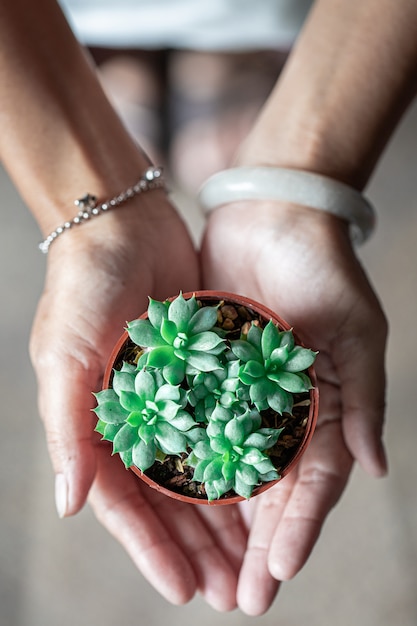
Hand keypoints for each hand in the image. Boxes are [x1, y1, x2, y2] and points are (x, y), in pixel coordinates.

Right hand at [30, 191, 247, 609]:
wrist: (122, 225)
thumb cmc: (82, 287)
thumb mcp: (64, 355)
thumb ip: (68, 428)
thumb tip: (72, 505)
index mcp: (95, 426)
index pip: (123, 503)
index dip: (151, 548)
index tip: (183, 590)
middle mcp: (135, 420)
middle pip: (168, 499)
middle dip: (196, 546)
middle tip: (230, 591)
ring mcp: (171, 399)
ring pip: (201, 472)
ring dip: (224, 516)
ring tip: (253, 559)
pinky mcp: (201, 374)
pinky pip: (223, 426)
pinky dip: (241, 460)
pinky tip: (265, 490)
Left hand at [201, 200, 387, 614]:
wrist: (271, 217)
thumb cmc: (321, 269)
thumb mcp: (356, 332)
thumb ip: (361, 400)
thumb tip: (379, 470)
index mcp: (322, 407)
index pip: (312, 482)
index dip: (299, 528)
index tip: (278, 574)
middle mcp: (280, 411)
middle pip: (269, 491)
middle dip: (257, 545)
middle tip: (240, 599)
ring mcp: (240, 396)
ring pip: (230, 473)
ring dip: (221, 524)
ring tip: (206, 573)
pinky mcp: (205, 374)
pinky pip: (195, 429)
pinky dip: (188, 470)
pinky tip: (175, 508)